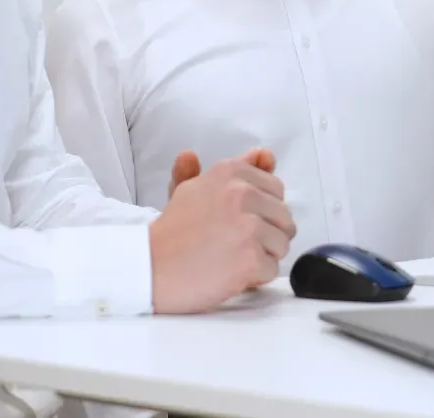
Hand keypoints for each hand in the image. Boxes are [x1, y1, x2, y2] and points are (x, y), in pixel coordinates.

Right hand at [148, 150, 294, 313]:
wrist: (150, 266)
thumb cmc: (173, 231)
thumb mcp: (196, 187)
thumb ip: (234, 169)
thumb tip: (264, 155)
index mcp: (232, 172)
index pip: (276, 190)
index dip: (261, 210)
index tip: (236, 221)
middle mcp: (243, 193)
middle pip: (283, 218)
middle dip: (265, 235)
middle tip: (232, 242)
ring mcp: (248, 226)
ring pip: (281, 245)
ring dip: (261, 257)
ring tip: (229, 257)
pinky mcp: (250, 258)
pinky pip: (271, 270)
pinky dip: (254, 278)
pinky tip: (229, 273)